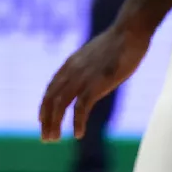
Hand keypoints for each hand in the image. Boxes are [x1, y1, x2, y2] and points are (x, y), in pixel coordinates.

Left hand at [40, 24, 150, 141]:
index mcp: (71, 64)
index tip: (43, 121)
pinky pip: (81, 108)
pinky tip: (78, 134)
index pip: (51, 88)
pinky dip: (77, 122)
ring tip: (54, 138)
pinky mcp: (96, 85)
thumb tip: (89, 73)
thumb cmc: (118, 42)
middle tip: (46, 138)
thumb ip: (87, 66)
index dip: (45, 106)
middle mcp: (72, 71)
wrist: (129, 33)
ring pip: (60, 105)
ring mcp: (82, 78)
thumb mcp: (95, 54)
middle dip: (46, 120)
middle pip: (51, 99)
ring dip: (55, 124)